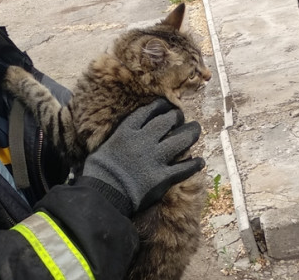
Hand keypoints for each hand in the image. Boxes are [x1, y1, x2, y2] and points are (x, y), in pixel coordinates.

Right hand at [78, 98, 203, 215]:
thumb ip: (118, 139)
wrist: (103, 193)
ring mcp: (155, 158)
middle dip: (176, 117)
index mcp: (128, 130)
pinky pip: (184, 168)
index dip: (160, 106)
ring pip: (180, 140)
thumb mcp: (104, 146)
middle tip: (181, 116)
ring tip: (196, 129)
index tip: (166, 105)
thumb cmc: (98, 172)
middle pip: (167, 122)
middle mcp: (144, 140)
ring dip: (190, 133)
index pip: (148, 111)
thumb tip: (122, 139)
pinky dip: (194, 164)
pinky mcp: (163, 176)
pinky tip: (200, 161)